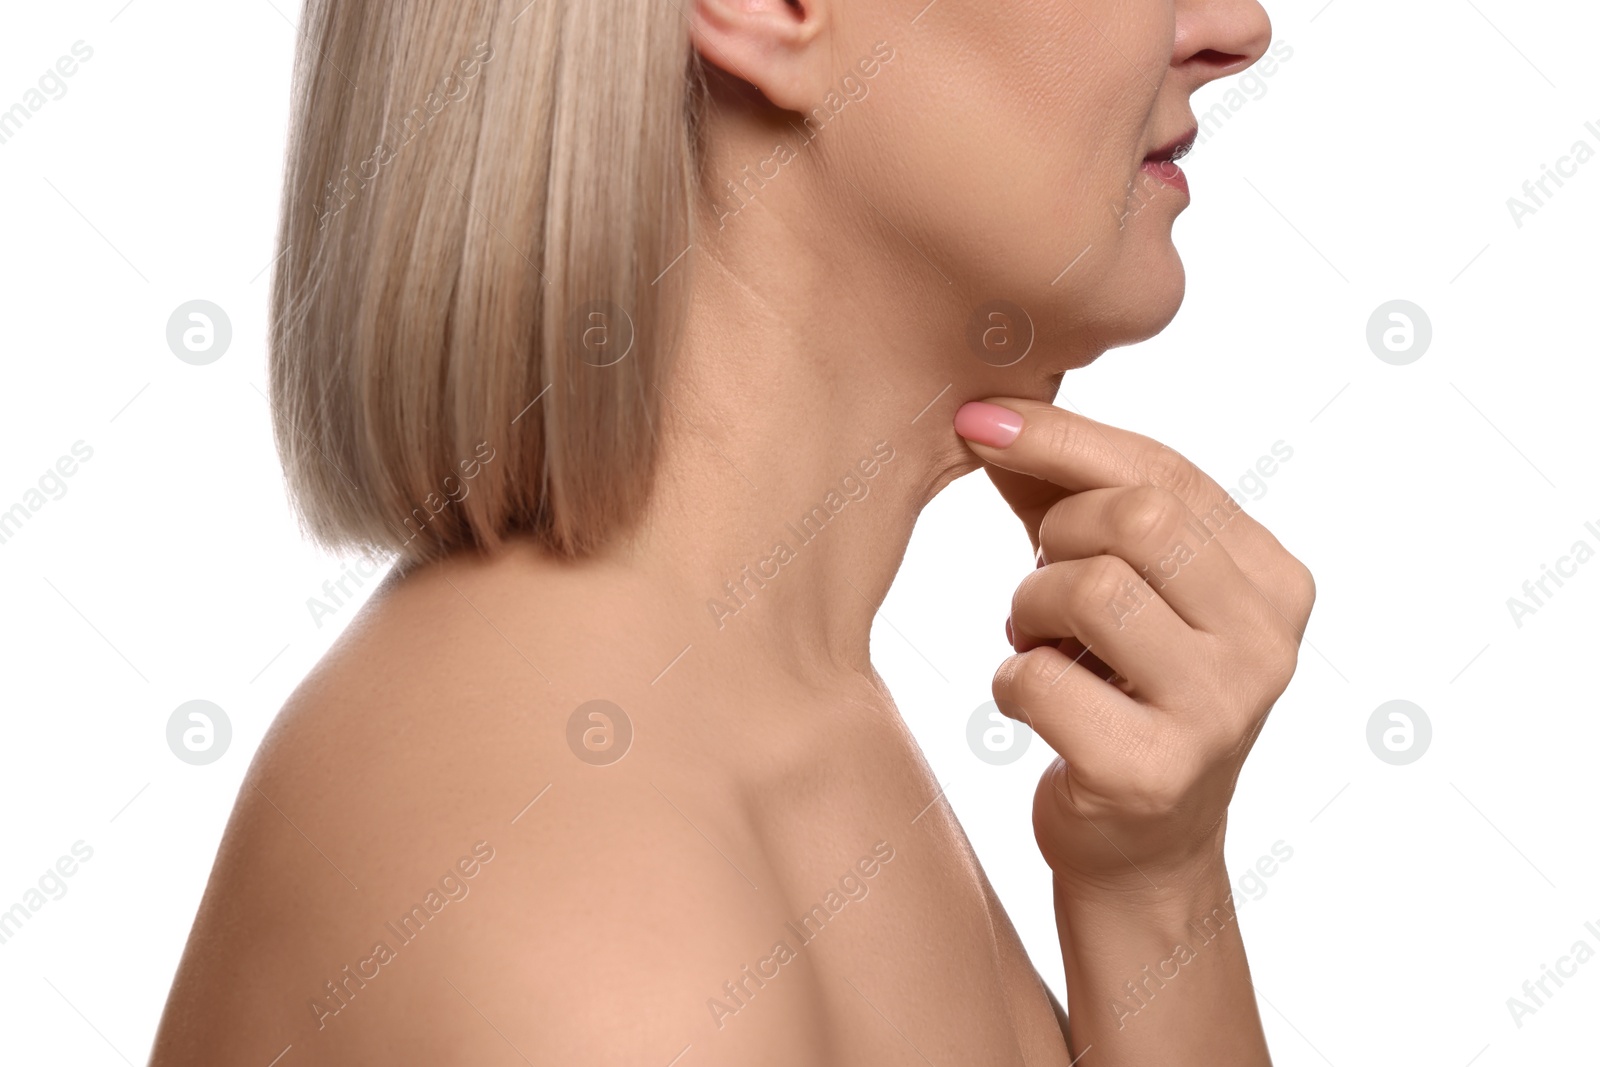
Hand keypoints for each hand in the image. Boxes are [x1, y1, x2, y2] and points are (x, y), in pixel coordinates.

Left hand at [953, 399, 1315, 894]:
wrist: (1140, 849)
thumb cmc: (1120, 691)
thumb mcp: (1115, 584)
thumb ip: (1068, 496)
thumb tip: (988, 410)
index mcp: (1273, 580)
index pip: (1166, 471)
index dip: (1062, 438)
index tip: (978, 418)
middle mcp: (1268, 643)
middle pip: (1136, 519)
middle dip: (1055, 537)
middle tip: (1042, 587)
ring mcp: (1220, 713)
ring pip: (1090, 588)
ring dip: (1027, 611)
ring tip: (1040, 646)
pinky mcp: (1152, 774)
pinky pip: (1038, 679)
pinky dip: (1010, 682)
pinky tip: (1037, 705)